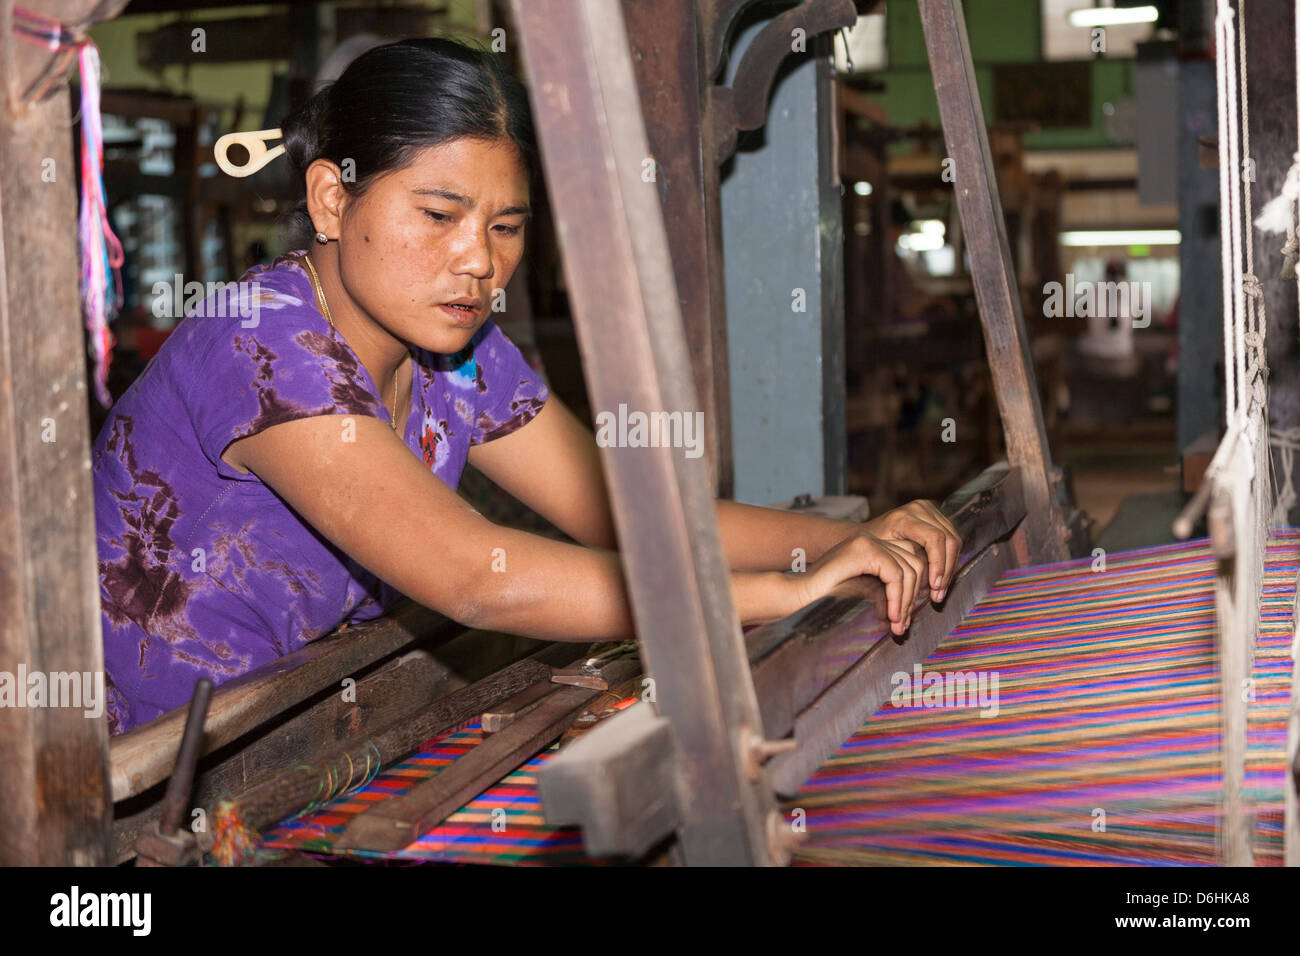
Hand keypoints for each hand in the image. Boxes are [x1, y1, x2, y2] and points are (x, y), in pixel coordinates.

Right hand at [789, 533, 927, 635]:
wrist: (795, 597)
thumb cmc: (824, 600)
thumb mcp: (863, 593)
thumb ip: (886, 592)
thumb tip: (913, 605)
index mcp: (872, 547)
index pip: (910, 562)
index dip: (913, 591)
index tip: (903, 619)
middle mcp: (871, 539)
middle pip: (915, 562)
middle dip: (913, 597)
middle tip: (902, 626)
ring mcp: (866, 541)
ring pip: (910, 568)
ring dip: (906, 601)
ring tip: (896, 625)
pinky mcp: (862, 550)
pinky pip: (896, 574)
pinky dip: (898, 598)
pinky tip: (890, 616)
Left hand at [863, 500, 961, 600]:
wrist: (860, 534)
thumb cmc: (867, 549)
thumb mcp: (877, 557)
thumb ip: (898, 568)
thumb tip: (916, 590)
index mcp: (903, 517)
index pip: (934, 538)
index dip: (939, 564)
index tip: (934, 586)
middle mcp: (919, 509)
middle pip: (948, 539)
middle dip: (946, 570)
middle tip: (937, 594)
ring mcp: (929, 510)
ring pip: (954, 540)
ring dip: (949, 567)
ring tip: (938, 590)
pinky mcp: (936, 515)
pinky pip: (951, 538)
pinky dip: (948, 560)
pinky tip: (939, 578)